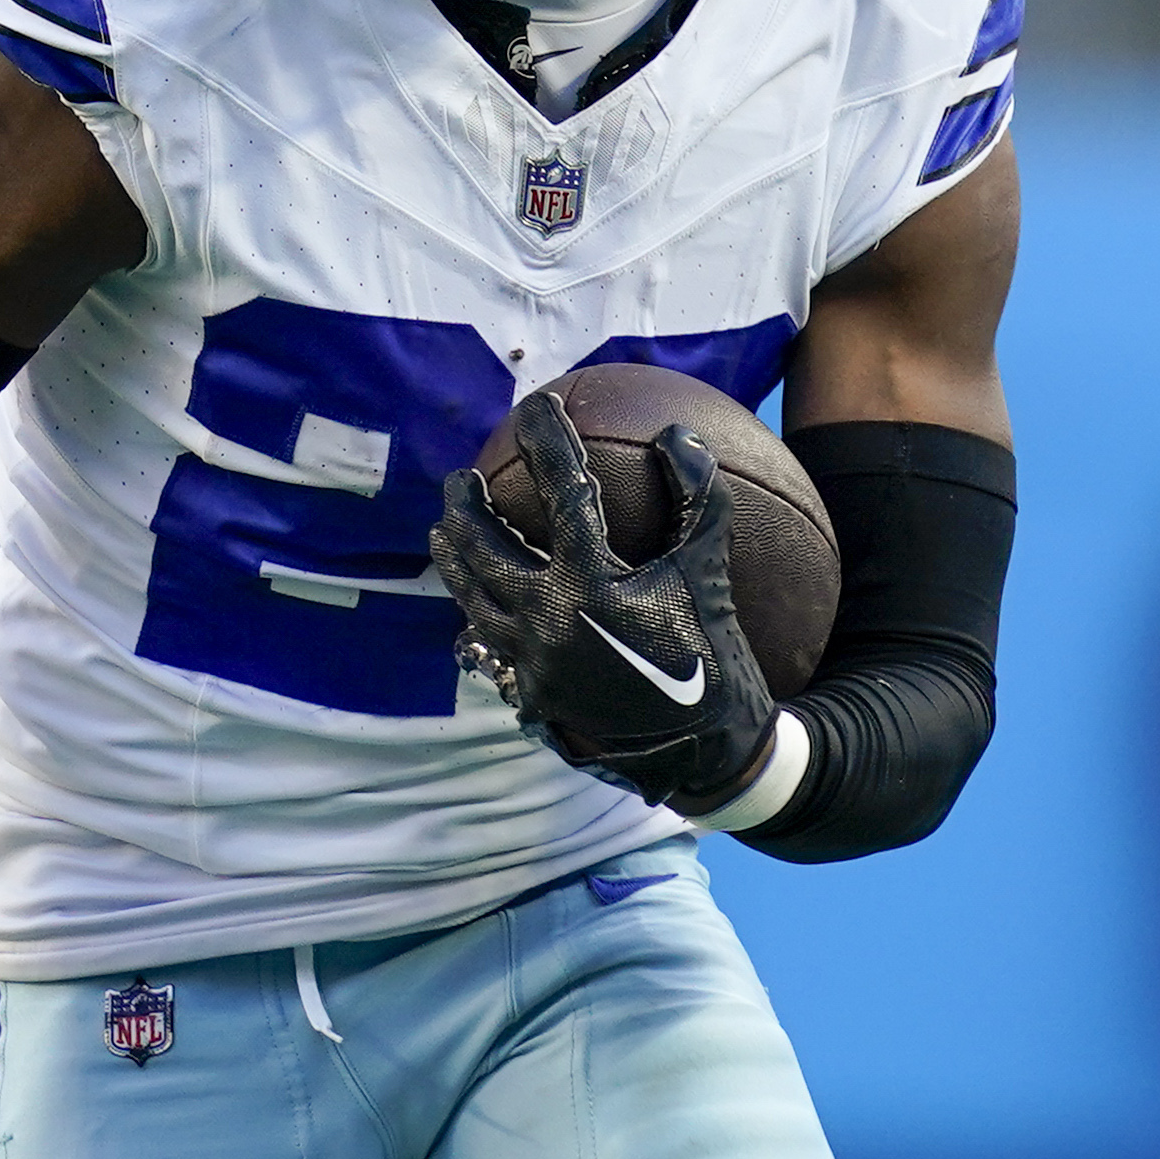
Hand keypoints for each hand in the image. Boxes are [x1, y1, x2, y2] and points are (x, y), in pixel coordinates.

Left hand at [430, 398, 781, 813]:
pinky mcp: (529, 694)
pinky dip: (477, 623)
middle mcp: (545, 618)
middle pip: (482, 547)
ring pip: (471, 598)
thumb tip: (678, 434)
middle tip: (461, 479)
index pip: (561, 490)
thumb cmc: (715, 656)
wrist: (703, 752)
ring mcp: (530, 660)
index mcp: (590, 581)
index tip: (539, 406)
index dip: (548, 438)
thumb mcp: (713, 574)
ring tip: (443, 535)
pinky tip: (476, 611)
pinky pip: (486, 650)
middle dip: (465, 506)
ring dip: (454, 561)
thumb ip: (699, 500)